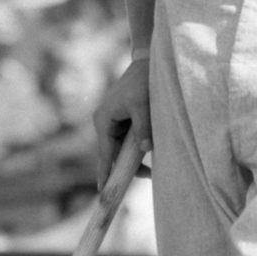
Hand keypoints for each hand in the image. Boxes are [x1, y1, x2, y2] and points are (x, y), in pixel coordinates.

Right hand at [93, 58, 151, 189]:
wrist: (147, 62)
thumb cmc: (142, 82)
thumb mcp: (143, 105)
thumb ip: (143, 128)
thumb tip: (145, 150)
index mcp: (103, 120)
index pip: (104, 154)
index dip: (105, 173)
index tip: (103, 193)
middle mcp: (105, 122)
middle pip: (114, 154)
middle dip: (128, 167)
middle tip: (148, 177)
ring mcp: (113, 122)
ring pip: (122, 149)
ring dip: (136, 157)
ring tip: (153, 169)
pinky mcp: (124, 120)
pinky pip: (128, 140)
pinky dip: (138, 147)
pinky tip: (151, 155)